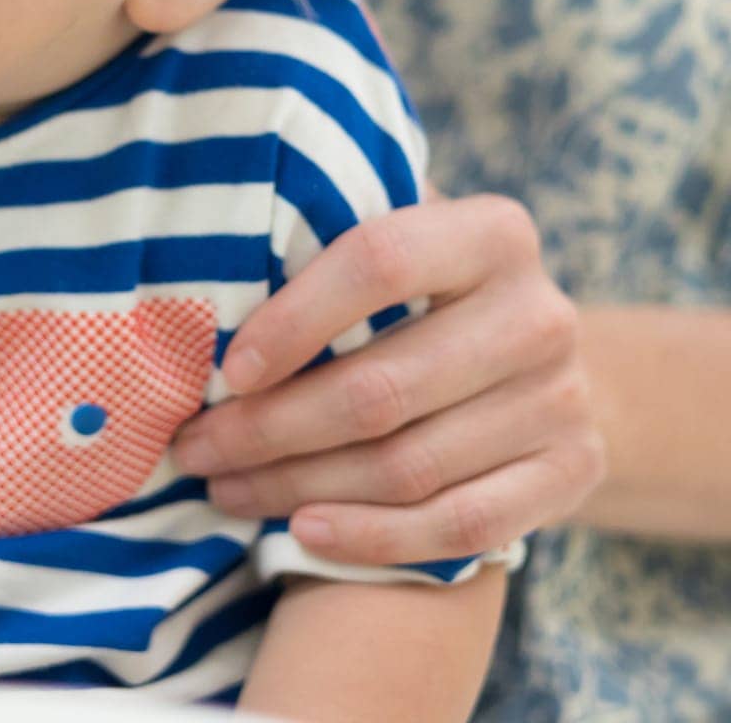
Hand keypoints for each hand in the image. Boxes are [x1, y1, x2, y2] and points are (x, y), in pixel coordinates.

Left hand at [175, 195, 605, 562]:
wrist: (542, 355)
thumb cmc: (427, 287)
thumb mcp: (397, 236)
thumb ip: (328, 233)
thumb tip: (210, 268)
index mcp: (491, 233)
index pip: (379, 262)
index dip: (295, 318)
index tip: (228, 368)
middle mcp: (540, 313)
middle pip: (381, 388)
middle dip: (270, 426)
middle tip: (195, 446)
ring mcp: (563, 400)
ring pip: (407, 466)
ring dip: (299, 485)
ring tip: (225, 485)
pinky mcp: (573, 475)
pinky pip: (459, 526)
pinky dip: (371, 536)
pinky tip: (302, 530)